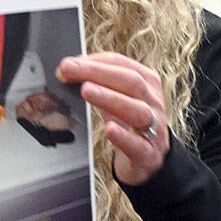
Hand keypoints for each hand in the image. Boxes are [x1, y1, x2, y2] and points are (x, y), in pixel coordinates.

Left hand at [54, 52, 167, 185]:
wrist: (149, 159)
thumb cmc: (128, 123)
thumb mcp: (116, 99)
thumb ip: (96, 83)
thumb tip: (66, 70)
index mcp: (146, 82)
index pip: (120, 64)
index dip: (94, 61)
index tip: (69, 64)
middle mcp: (152, 101)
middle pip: (130, 81)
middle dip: (97, 73)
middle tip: (69, 71)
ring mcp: (153, 127)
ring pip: (137, 109)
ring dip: (110, 98)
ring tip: (86, 91)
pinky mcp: (148, 153)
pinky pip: (138, 144)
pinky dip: (123, 136)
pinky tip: (109, 129)